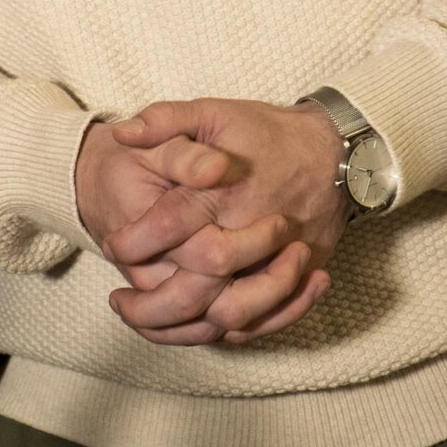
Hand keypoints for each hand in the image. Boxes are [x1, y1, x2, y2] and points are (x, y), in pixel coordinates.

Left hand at [104, 98, 352, 345]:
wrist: (334, 150)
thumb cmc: (269, 132)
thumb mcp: (214, 112)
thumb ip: (165, 121)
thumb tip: (121, 133)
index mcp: (223, 193)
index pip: (168, 226)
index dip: (133, 242)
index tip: (112, 246)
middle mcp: (250, 235)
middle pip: (197, 289)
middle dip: (149, 305)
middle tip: (119, 303)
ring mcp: (277, 264)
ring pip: (228, 316)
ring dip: (182, 329)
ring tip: (146, 321)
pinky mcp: (295, 281)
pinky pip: (260, 323)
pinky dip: (222, 333)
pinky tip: (194, 326)